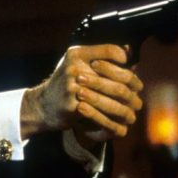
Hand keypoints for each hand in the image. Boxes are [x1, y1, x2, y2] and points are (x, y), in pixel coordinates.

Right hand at [20, 45, 142, 145]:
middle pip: (116, 76)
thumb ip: (98, 57)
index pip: (110, 51)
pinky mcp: (72, 105)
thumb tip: (129, 52)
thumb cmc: (63, 84)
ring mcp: (73, 87)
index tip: (131, 73)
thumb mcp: (75, 64)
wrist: (40, 106)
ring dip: (125, 108)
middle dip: (131, 91)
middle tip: (137, 99)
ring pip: (111, 97)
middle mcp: (74, 68)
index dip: (125, 60)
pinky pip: (99, 114)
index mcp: (76, 54)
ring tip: (132, 113)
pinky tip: (120, 125)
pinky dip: (112, 121)